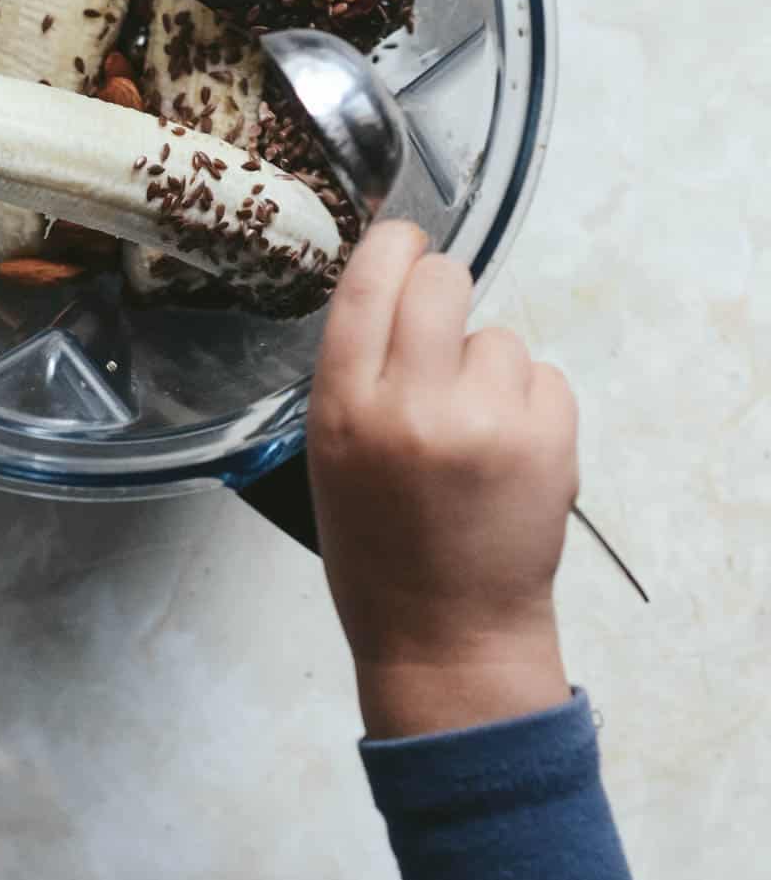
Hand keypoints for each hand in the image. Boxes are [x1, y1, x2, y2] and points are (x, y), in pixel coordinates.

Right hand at [308, 222, 578, 738]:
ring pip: (499, 335)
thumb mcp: (331, 455)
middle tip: (442, 336)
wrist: (449, 636)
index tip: (405, 243)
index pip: (369, 281)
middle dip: (445, 292)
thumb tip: (396, 289)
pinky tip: (509, 453)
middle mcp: (412, 405)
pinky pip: (545, 375)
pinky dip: (531, 402)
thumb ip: (357, 372)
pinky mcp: (548, 440)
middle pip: (443, 279)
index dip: (394, 246)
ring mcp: (486, 421)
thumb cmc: (380, 548)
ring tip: (473, 431)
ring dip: (489, 366)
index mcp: (344, 408)